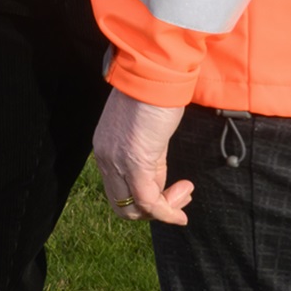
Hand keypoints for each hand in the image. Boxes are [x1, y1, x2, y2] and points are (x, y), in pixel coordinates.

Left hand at [93, 88, 192, 225]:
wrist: (154, 77)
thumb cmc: (154, 100)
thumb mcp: (147, 137)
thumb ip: (148, 161)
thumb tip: (159, 185)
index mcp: (105, 150)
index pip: (118, 191)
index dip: (145, 201)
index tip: (172, 191)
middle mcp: (105, 159)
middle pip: (122, 206)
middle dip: (154, 210)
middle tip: (181, 195)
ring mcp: (117, 162)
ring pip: (133, 209)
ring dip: (164, 210)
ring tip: (185, 193)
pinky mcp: (134, 162)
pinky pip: (149, 202)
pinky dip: (167, 212)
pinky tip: (181, 212)